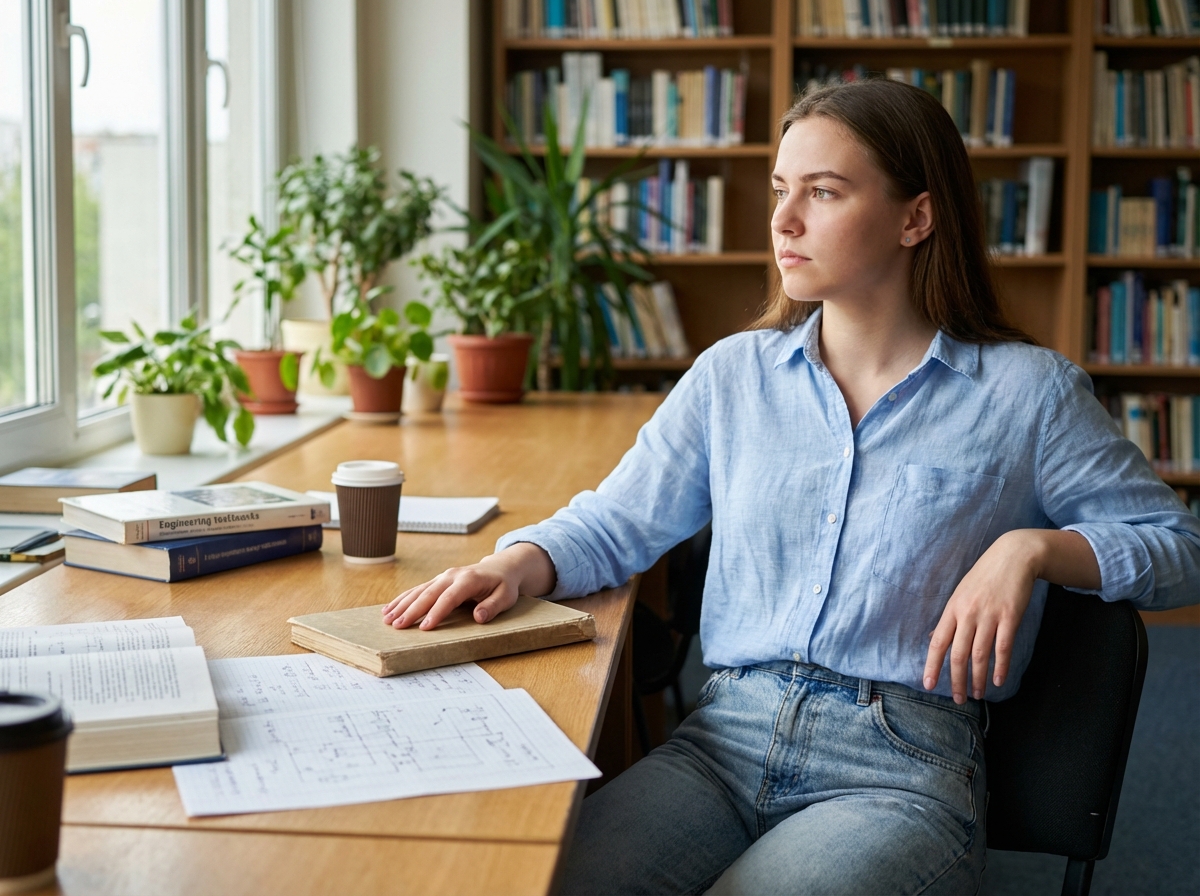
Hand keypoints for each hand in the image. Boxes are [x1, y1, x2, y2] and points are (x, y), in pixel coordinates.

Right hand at [381, 542, 554, 631]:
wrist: (500, 568)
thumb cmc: (503, 585)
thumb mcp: (506, 596)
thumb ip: (493, 606)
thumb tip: (479, 617)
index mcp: (469, 579)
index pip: (450, 597)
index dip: (437, 612)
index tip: (425, 627)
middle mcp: (452, 576)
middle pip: (429, 594)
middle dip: (412, 610)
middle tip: (398, 626)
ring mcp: (443, 577)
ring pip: (419, 591)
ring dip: (402, 605)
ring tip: (387, 619)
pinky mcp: (438, 581)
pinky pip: (417, 590)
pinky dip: (403, 599)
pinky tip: (389, 609)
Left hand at [923, 530, 1040, 703]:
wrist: (1012, 557)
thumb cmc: (984, 577)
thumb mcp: (960, 594)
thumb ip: (950, 619)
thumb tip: (935, 639)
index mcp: (952, 609)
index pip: (938, 642)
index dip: (932, 665)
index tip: (928, 685)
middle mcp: (968, 614)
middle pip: (958, 653)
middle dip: (956, 680)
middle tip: (958, 700)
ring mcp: (989, 615)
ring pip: (980, 654)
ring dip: (977, 678)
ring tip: (977, 694)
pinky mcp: (1010, 616)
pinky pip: (1003, 647)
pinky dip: (1000, 666)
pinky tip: (998, 680)